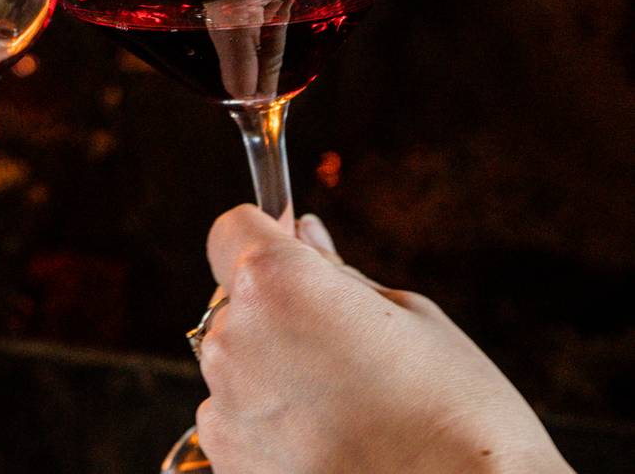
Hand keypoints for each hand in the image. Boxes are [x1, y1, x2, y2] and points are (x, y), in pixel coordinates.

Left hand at [195, 205, 572, 473]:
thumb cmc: (455, 411)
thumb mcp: (411, 316)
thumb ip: (337, 273)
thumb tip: (303, 233)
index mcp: (275, 283)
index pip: (231, 229)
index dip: (264, 234)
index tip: (294, 252)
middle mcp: (233, 339)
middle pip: (235, 301)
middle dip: (276, 310)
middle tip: (345, 348)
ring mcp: (224, 406)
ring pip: (233, 363)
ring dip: (270, 370)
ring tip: (343, 407)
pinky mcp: (228, 462)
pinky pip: (234, 420)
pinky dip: (266, 425)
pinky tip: (326, 445)